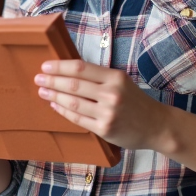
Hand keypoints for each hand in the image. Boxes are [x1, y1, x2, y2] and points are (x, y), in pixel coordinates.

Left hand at [35, 59, 174, 151]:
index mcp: (115, 77)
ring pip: (73, 102)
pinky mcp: (104, 129)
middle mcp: (111, 94)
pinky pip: (78, 119)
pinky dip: (63, 111)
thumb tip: (68, 71)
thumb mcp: (121, 81)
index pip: (81, 68)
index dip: (60, 66)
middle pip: (73, 85)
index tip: (46, 66)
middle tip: (38, 79)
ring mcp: (107, 113)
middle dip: (52, 81)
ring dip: (54, 96)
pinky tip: (55, 106)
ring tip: (43, 91)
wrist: (156, 125)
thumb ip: (99, 77)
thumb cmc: (135, 101)